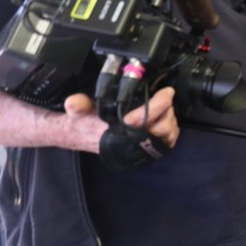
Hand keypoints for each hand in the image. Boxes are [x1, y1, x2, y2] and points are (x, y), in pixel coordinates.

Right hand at [64, 87, 179, 152]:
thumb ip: (77, 105)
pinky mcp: (148, 153)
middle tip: (166, 97)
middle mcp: (131, 143)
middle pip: (162, 128)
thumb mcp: (78, 110)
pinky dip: (172, 131)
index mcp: (117, 132)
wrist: (86, 136)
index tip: (166, 92)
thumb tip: (73, 102)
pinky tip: (166, 119)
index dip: (158, 105)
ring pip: (167, 136)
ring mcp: (141, 150)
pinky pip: (168, 143)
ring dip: (170, 119)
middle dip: (167, 110)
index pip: (143, 120)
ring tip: (165, 107)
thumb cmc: (86, 121)